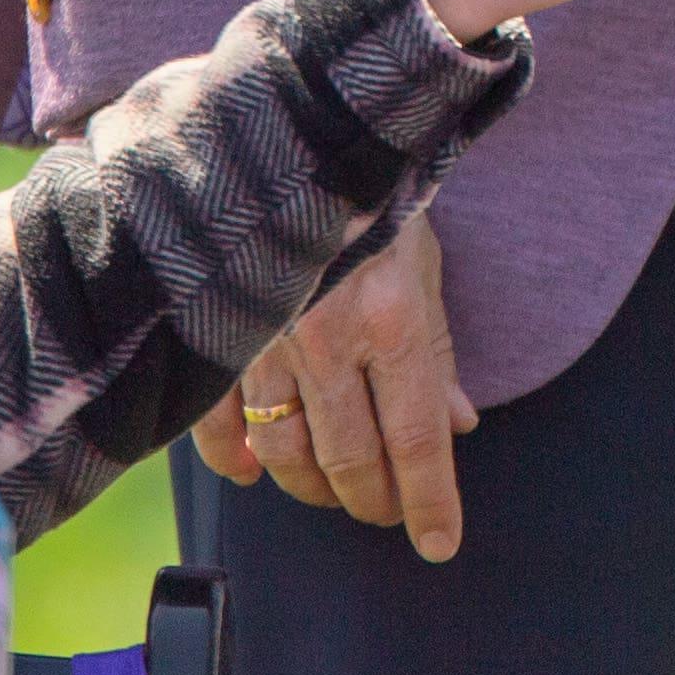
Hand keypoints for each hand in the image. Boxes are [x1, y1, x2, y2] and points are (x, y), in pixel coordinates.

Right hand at [197, 220, 469, 556]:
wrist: (304, 132)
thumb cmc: (376, 197)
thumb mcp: (425, 265)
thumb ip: (437, 351)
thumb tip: (458, 425)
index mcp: (392, 318)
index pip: (418, 437)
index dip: (431, 500)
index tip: (440, 542)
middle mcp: (329, 336)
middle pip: (352, 457)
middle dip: (374, 500)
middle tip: (389, 513)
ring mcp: (266, 336)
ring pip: (286, 449)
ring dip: (314, 486)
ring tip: (336, 493)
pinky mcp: (219, 328)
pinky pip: (215, 415)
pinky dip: (231, 455)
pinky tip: (250, 473)